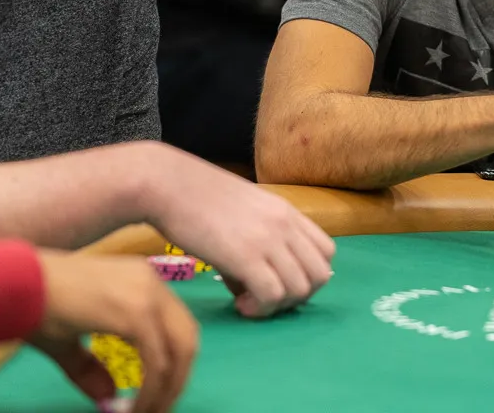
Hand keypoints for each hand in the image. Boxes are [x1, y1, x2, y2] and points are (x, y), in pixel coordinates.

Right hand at [30, 250, 197, 412]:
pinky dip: (152, 389)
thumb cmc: (37, 305)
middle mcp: (151, 282)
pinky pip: (157, 361)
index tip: (161, 392)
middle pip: (187, 337)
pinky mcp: (136, 314)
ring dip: (168, 388)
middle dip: (178, 378)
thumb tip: (109, 397)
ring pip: (179, 350)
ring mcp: (147, 295)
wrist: (17, 285)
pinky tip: (137, 408)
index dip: (174, 362)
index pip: (177, 324)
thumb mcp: (71, 338)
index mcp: (142, 280)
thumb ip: (91, 366)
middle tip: (160, 408)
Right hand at [142, 147, 335, 318]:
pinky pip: (273, 295)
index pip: (326, 252)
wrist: (167, 185)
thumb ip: (255, 248)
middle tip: (267, 299)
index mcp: (286, 212)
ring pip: (301, 289)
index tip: (279, 282)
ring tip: (250, 303)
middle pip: (320, 275)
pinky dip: (261, 309)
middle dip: (298, 297)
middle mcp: (285, 225)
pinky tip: (240, 305)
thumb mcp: (240, 215)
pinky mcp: (246, 256)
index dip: (308, 275)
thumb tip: (251, 292)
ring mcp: (268, 240)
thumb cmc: (194, 199)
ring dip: (278, 306)